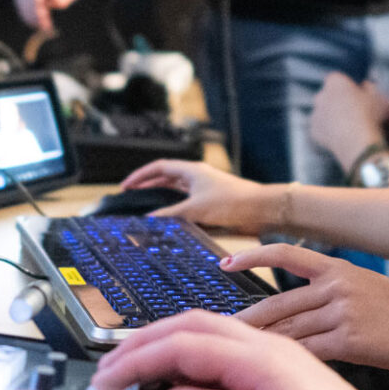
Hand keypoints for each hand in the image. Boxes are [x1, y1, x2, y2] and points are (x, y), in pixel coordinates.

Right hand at [95, 312, 388, 389]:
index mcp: (263, 358)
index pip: (183, 344)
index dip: (138, 359)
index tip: (107, 380)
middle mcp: (270, 348)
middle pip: (193, 325)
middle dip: (144, 341)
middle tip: (109, 366)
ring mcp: (278, 357)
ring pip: (210, 332)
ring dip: (167, 343)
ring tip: (136, 365)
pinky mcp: (285, 372)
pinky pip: (228, 349)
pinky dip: (193, 355)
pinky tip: (187, 376)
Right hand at [120, 160, 279, 231]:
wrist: (262, 210)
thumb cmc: (234, 202)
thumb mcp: (196, 209)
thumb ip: (171, 215)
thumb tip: (149, 220)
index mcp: (192, 171)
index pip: (159, 167)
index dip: (140, 176)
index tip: (125, 186)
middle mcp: (197, 178)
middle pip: (166, 178)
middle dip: (148, 186)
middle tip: (131, 196)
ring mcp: (205, 190)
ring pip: (177, 192)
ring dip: (161, 200)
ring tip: (145, 210)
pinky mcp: (212, 204)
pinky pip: (187, 205)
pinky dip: (176, 211)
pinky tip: (170, 222)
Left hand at [227, 243, 388, 375]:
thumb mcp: (367, 289)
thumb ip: (333, 295)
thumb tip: (300, 312)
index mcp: (338, 268)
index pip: (286, 253)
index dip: (252, 256)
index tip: (225, 261)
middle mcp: (336, 286)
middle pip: (277, 304)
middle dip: (244, 320)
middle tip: (213, 331)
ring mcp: (342, 313)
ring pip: (288, 330)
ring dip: (257, 346)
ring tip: (230, 357)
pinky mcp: (350, 341)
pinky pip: (308, 352)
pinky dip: (286, 363)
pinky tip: (268, 373)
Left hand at [308, 74, 384, 167]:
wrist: (357, 141)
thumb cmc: (370, 116)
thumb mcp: (380, 98)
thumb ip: (373, 89)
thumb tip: (370, 87)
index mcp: (335, 81)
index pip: (338, 80)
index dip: (348, 88)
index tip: (357, 97)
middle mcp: (321, 94)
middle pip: (329, 96)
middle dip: (338, 102)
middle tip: (354, 112)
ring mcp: (316, 113)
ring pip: (324, 113)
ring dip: (333, 117)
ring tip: (349, 127)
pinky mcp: (314, 130)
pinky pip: (321, 129)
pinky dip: (329, 133)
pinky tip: (342, 137)